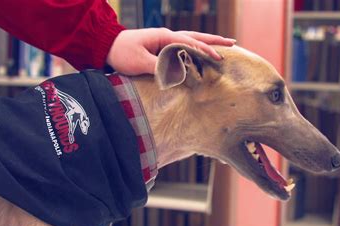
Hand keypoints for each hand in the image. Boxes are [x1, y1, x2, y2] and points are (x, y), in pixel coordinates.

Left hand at [106, 28, 235, 74]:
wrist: (107, 47)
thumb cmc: (122, 53)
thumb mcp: (139, 62)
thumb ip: (160, 68)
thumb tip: (180, 74)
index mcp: (164, 37)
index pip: (190, 43)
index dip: (204, 50)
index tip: (218, 57)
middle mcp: (167, 37)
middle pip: (196, 38)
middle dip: (214, 41)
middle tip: (233, 43)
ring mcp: (165, 41)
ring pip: (191, 40)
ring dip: (208, 43)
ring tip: (224, 45)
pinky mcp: (162, 48)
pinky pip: (183, 47)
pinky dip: (196, 48)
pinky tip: (202, 52)